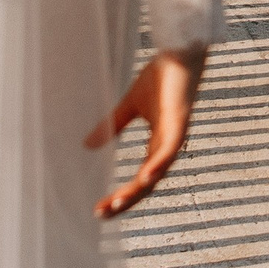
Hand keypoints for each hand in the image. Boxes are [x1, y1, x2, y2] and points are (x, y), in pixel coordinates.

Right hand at [85, 47, 201, 218]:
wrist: (181, 53)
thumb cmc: (162, 77)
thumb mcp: (130, 105)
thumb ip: (113, 125)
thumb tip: (87, 145)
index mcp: (158, 145)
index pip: (139, 180)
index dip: (121, 196)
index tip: (99, 210)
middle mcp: (168, 147)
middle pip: (146, 184)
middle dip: (124, 201)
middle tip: (100, 214)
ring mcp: (175, 136)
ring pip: (156, 172)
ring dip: (137, 190)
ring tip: (116, 204)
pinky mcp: (179, 122)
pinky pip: (170, 149)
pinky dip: (158, 165)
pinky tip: (145, 177)